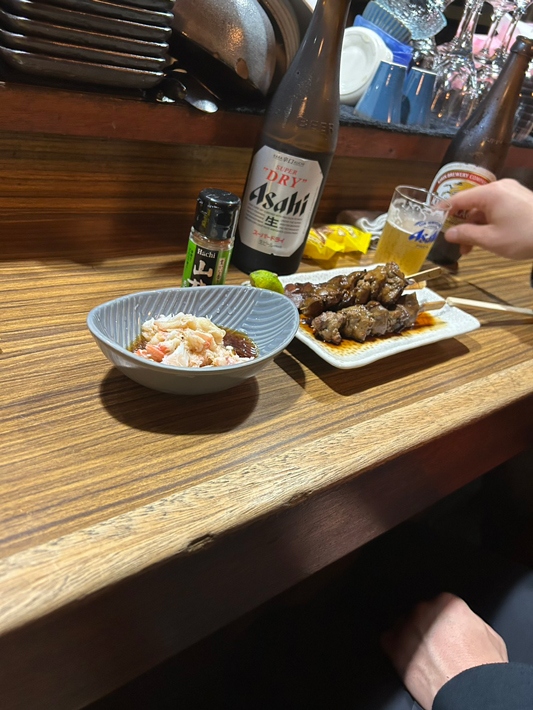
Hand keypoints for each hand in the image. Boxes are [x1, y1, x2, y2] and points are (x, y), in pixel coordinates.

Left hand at [382, 593, 507, 709]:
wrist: (473, 695)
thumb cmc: (483, 671)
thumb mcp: (489, 635)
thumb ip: (469, 621)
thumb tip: (463, 624)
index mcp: (449, 604)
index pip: (441, 605)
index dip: (445, 622)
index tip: (448, 633)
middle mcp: (426, 611)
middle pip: (422, 614)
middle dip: (428, 628)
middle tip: (438, 647)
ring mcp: (409, 628)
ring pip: (404, 625)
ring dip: (412, 637)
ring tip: (426, 657)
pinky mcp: (396, 647)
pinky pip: (388, 640)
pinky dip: (395, 647)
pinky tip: (408, 658)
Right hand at [444, 179, 532, 259]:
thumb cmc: (522, 236)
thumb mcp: (490, 240)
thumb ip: (466, 235)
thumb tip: (448, 234)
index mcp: (490, 193)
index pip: (458, 199)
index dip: (443, 209)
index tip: (430, 217)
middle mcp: (500, 187)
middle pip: (472, 204)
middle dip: (463, 224)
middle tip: (459, 245)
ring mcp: (512, 191)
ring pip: (485, 207)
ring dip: (476, 226)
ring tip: (474, 248)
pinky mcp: (520, 198)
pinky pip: (497, 208)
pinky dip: (489, 222)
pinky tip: (489, 238)